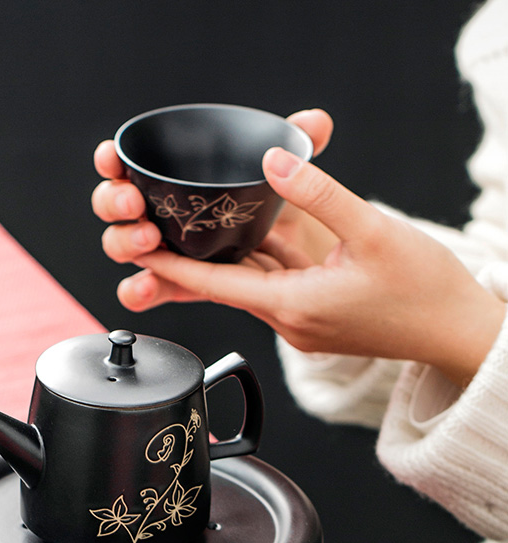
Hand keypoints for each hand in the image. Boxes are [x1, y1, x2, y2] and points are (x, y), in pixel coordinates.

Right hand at [92, 108, 335, 299]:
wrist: (298, 257)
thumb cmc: (277, 207)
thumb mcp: (287, 172)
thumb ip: (297, 143)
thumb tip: (313, 124)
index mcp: (173, 175)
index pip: (128, 163)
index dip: (111, 160)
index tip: (111, 158)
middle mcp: (161, 210)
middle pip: (114, 204)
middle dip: (114, 201)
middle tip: (135, 203)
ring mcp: (166, 249)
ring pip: (123, 246)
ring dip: (126, 243)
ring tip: (150, 242)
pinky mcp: (176, 284)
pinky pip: (147, 289)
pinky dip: (140, 289)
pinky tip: (148, 286)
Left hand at [93, 115, 503, 385]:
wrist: (455, 331)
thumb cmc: (423, 291)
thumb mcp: (373, 232)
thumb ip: (320, 193)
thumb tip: (276, 161)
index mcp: (293, 307)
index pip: (215, 286)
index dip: (171, 268)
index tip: (138, 252)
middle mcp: (288, 320)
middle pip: (224, 285)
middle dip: (186, 260)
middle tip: (150, 231)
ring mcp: (300, 321)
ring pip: (249, 282)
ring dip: (223, 256)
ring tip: (187, 226)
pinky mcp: (314, 315)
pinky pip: (275, 283)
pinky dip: (259, 258)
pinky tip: (251, 230)